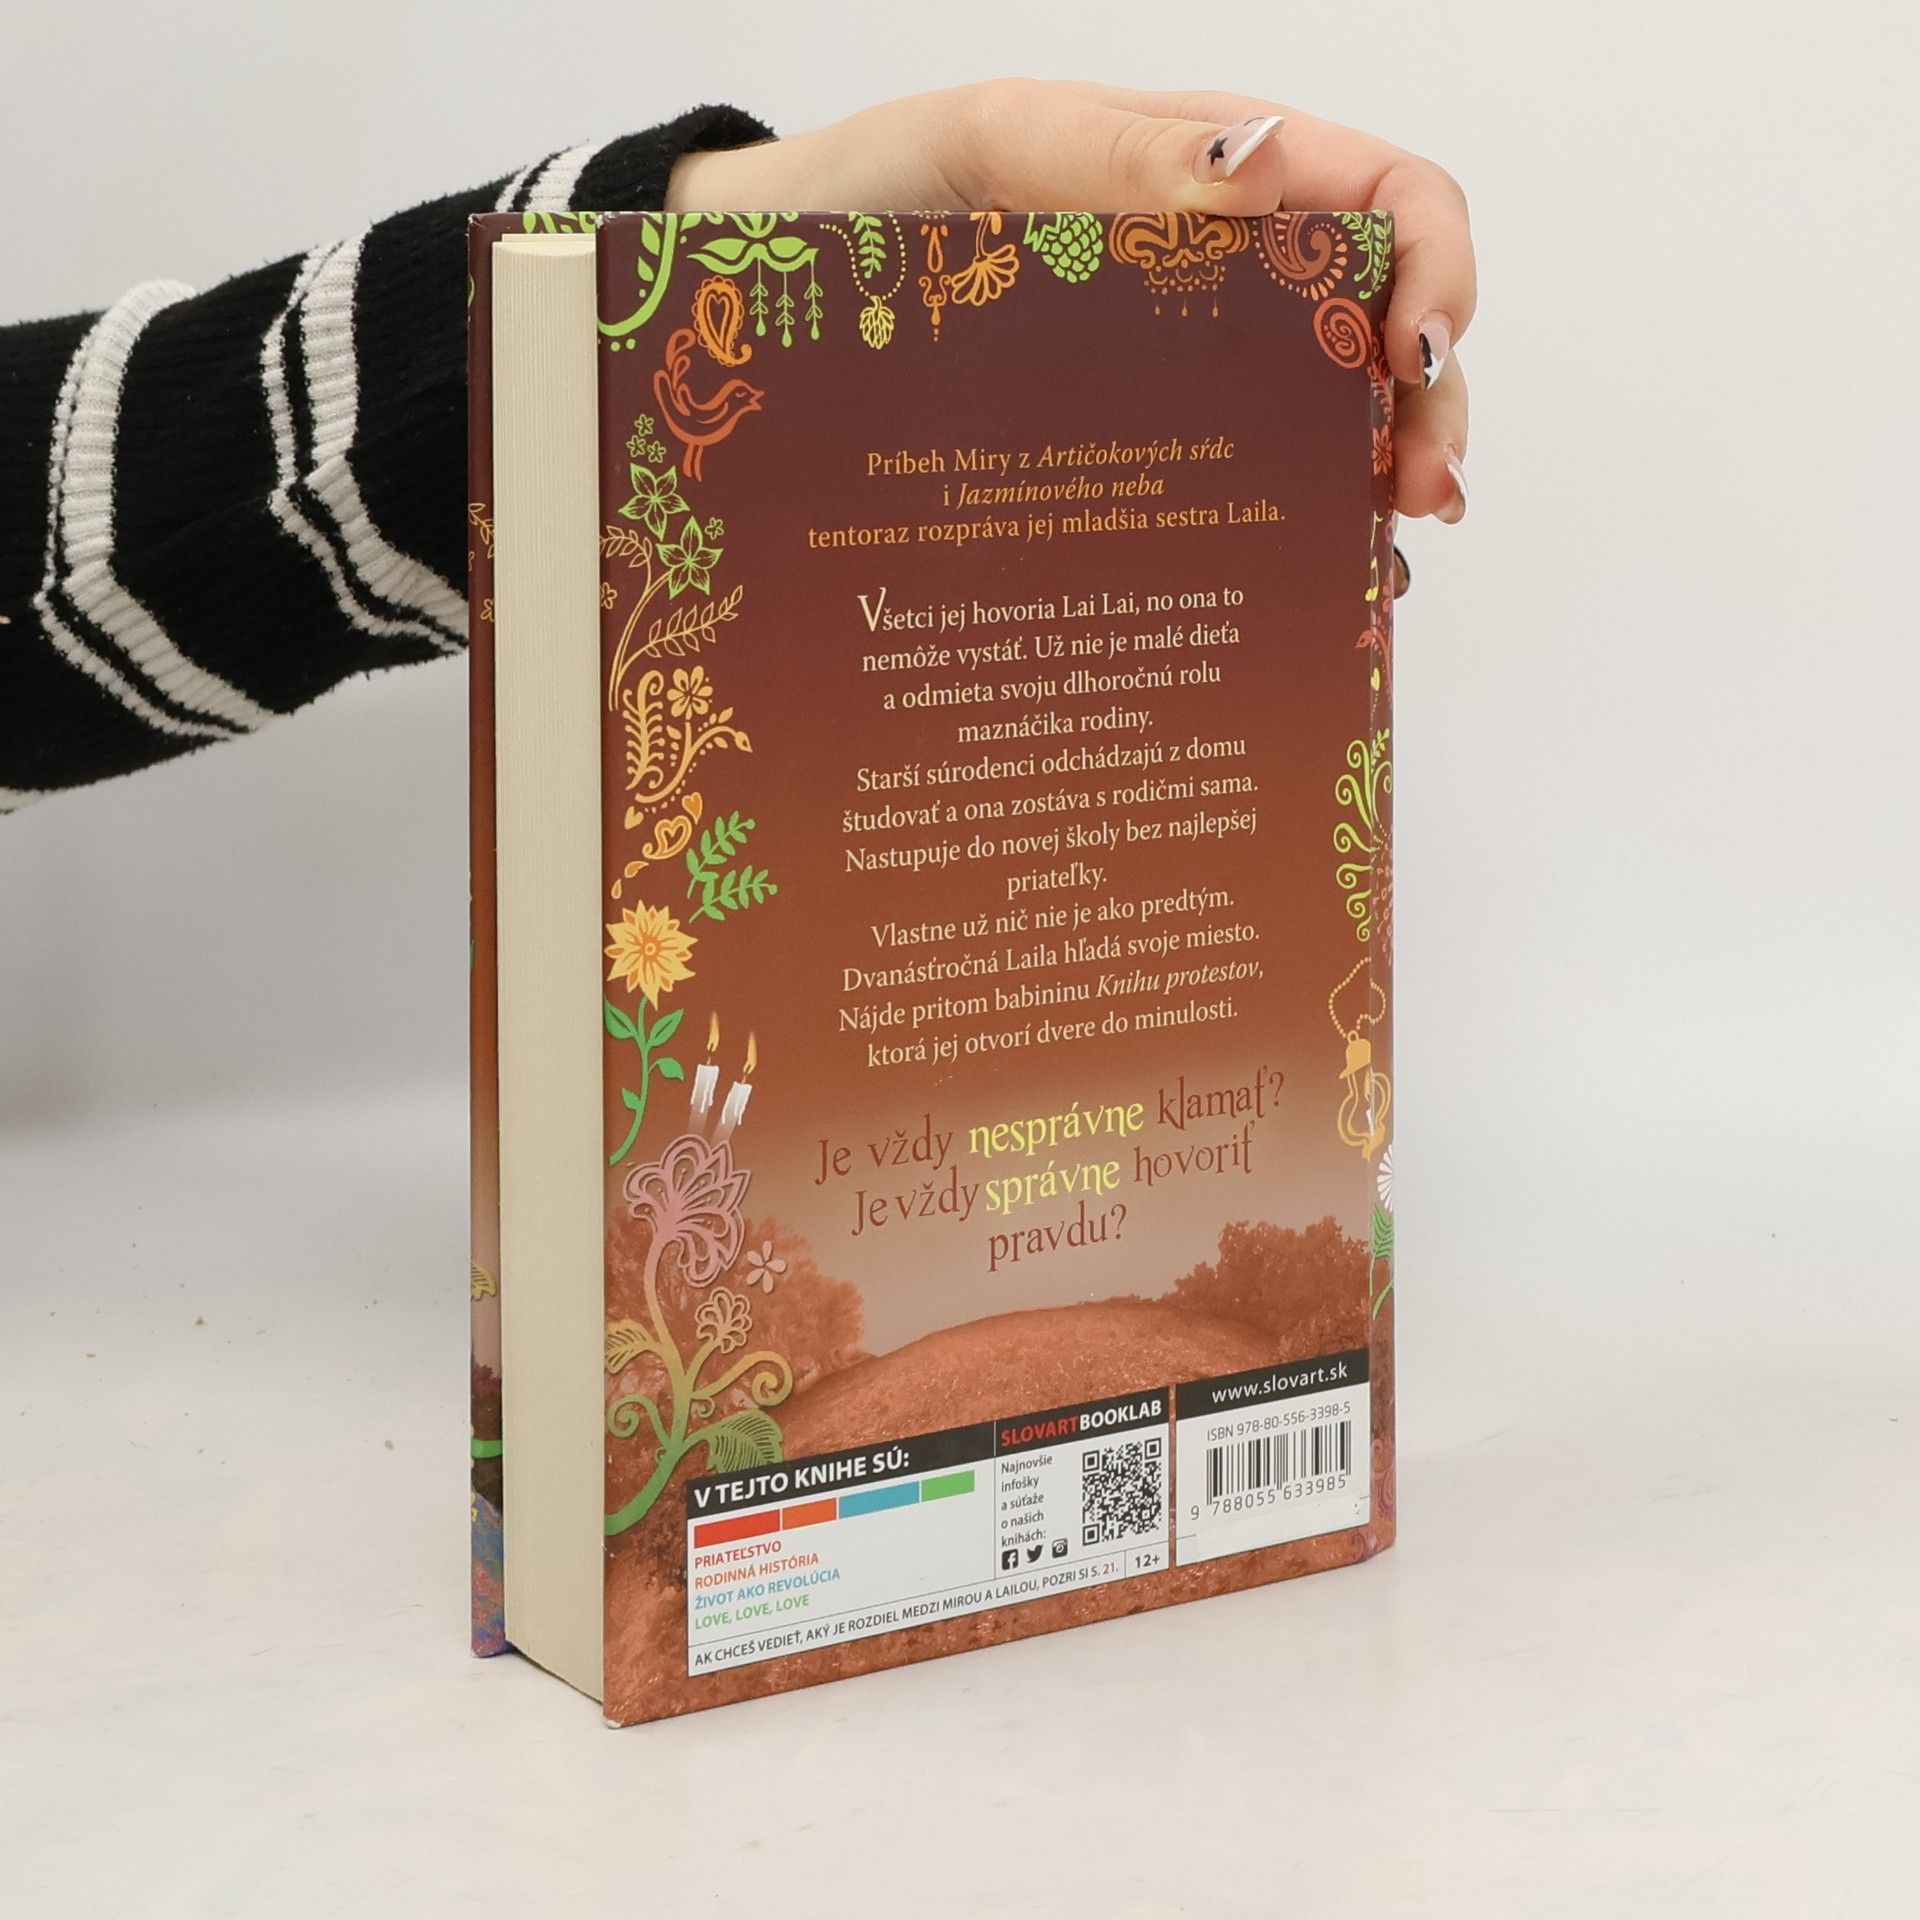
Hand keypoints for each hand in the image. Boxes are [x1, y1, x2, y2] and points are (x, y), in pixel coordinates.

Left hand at [670, 80, 1472, 526]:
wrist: (778, 286)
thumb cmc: (878, 200)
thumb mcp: (989, 144)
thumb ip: (1117, 153)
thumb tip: (1255, 176)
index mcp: (1221, 182)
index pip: (1385, 202)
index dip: (1436, 268)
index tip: (1411, 354)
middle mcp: (1230, 287)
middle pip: (1384, 332)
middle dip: (1426, 406)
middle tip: (1420, 493)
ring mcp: (1195, 379)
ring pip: (1334, 426)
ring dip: (1385, 482)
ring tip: (1384, 550)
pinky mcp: (1151, 456)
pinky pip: (1251, 494)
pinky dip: (1306, 538)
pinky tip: (1320, 578)